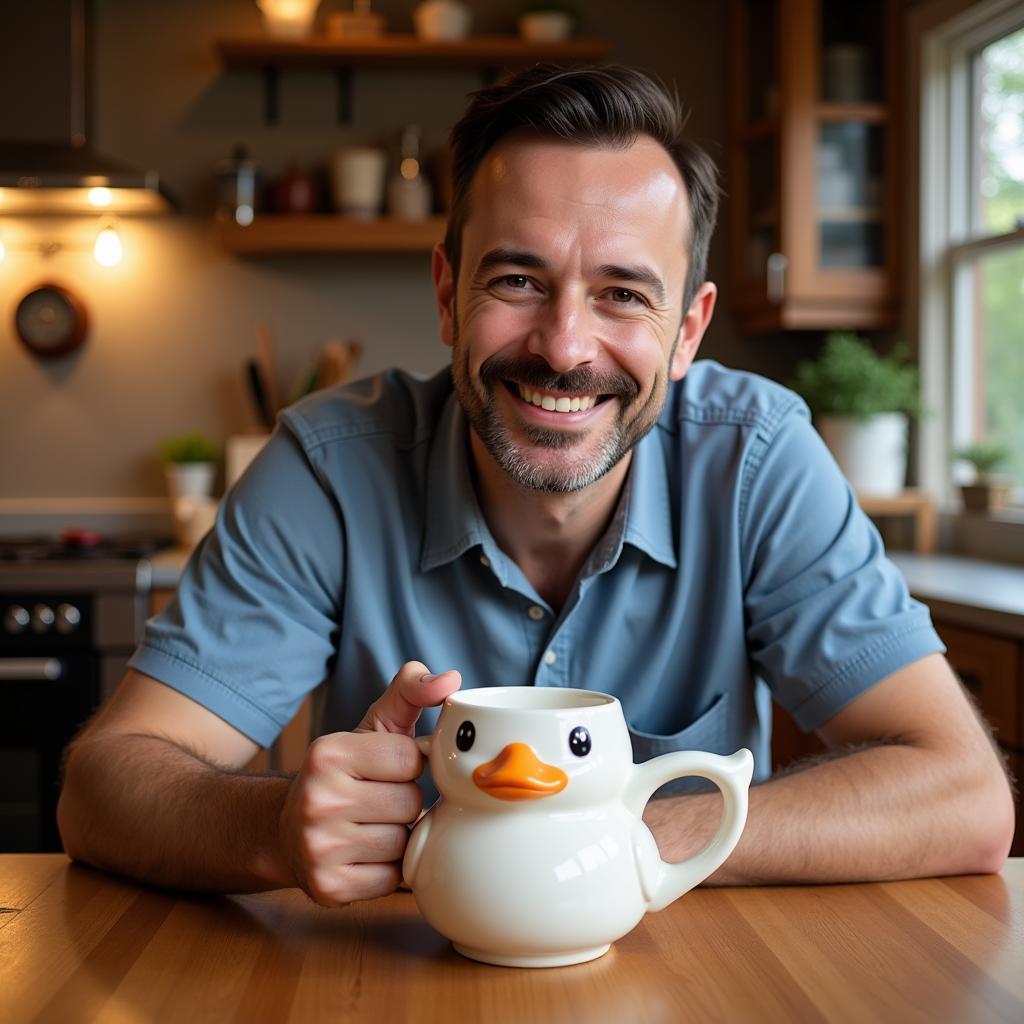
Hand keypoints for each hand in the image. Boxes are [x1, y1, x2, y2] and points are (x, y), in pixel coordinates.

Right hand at [279, 661, 459, 905]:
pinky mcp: (329, 887)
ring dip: (399, 836)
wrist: (287, 830)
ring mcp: (319, 847)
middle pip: (409, 803)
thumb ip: (410, 692)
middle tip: (380, 801)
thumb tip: (450, 679)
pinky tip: (367, 854)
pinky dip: (389, 869)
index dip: (409, 765)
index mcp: (328, 753)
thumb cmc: (345, 773)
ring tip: (374, 826)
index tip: (389, 769)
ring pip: (403, 842)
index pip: (409, 758)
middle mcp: (317, 799)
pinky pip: (393, 879)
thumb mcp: (373, 726)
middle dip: (405, 802)